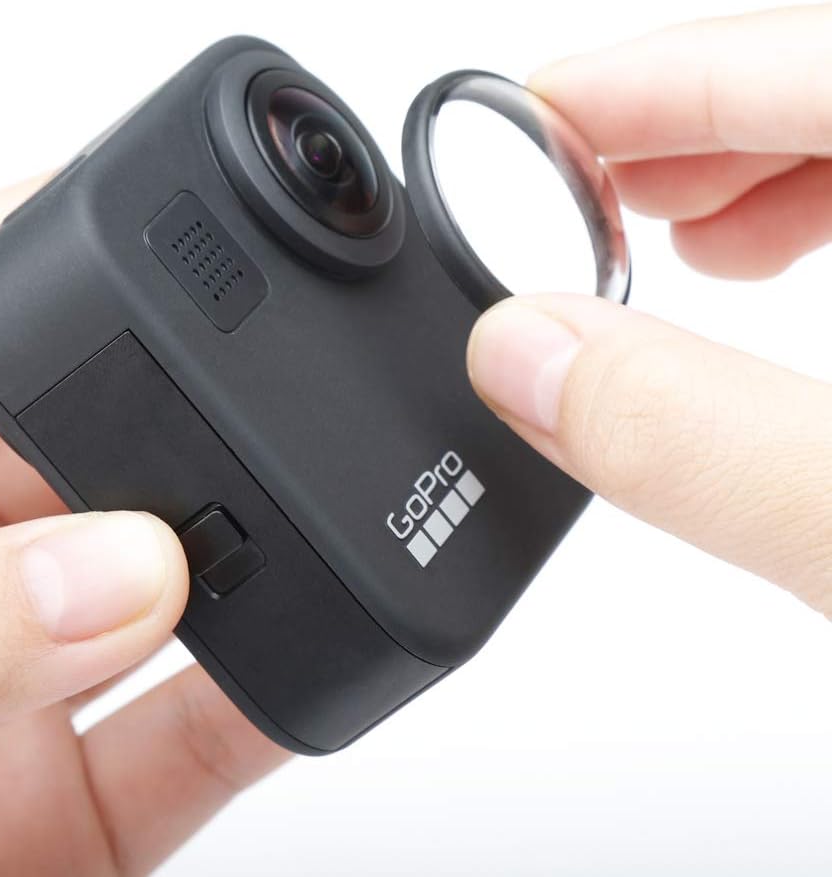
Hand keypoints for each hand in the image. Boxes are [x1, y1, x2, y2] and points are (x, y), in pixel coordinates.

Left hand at [0, 180, 286, 875]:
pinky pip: (202, 730)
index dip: (51, 241)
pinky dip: (274, 699)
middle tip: (256, 413)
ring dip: (244, 558)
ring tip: (298, 546)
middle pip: (87, 434)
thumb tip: (116, 575)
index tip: (175, 224)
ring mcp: (16, 689)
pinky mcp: (76, 804)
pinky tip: (323, 662)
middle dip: (180, 413)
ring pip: (166, 582)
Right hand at [467, 6, 831, 619]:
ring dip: (760, 166)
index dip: (647, 77)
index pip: (806, 53)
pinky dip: (821, 222)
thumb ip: (691, 439)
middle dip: (696, 120)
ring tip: (667, 231)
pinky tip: (763, 283)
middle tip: (582, 183)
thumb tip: (520, 359)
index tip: (527, 116)